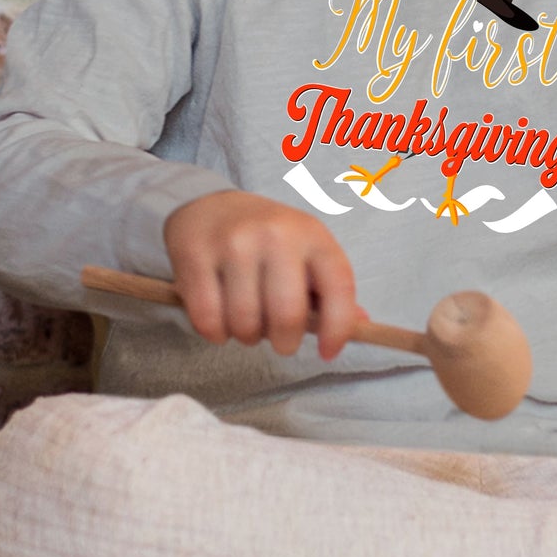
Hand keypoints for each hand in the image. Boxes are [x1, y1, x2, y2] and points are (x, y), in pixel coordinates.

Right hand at [163, 191, 358, 360]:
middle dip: (284, 342)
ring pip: (244, 322)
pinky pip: (207, 319)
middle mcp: (275, 235)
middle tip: (278, 340)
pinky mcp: (194, 255)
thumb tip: (362, 327)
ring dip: (247, 337)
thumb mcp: (306, 250)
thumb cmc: (267, 238)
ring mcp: (233, 243)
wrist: (208, 204)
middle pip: (287, 315)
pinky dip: (215, 334)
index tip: (327, 352)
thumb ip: (331, 289)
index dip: (338, 329)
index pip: (339, 287)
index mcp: (312, 235)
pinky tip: (220, 322)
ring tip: (247, 324)